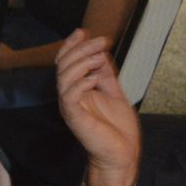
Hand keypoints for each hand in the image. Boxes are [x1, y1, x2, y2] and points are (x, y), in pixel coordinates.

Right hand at [54, 31, 140, 185]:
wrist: (122, 154)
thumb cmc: (118, 129)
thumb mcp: (115, 93)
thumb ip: (106, 74)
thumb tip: (101, 53)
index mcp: (77, 89)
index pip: (66, 62)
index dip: (72, 45)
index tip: (84, 31)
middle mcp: (70, 95)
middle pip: (64, 65)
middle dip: (81, 49)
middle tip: (100, 41)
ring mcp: (71, 106)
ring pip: (64, 78)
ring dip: (81, 63)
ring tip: (98, 57)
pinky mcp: (75, 117)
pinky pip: (70, 96)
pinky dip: (80, 83)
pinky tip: (94, 77)